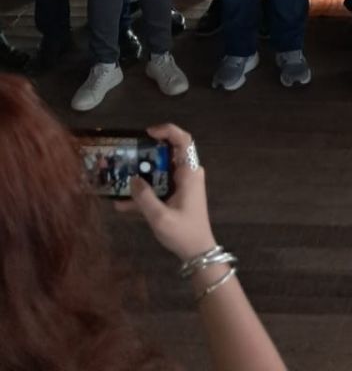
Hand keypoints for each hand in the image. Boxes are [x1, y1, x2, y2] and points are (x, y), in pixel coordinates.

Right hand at [117, 123, 216, 261]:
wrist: (197, 253)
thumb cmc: (183, 233)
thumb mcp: (160, 217)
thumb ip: (144, 198)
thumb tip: (132, 179)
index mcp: (189, 173)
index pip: (184, 141)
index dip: (168, 131)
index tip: (148, 133)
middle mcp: (187, 174)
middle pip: (168, 154)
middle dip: (147, 154)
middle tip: (127, 157)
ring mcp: (183, 185)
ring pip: (160, 171)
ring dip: (142, 175)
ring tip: (120, 179)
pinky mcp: (177, 196)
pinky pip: (159, 187)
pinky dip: (144, 193)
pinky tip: (122, 205)